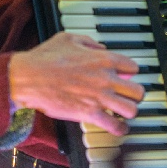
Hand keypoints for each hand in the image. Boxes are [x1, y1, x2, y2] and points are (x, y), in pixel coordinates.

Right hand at [9, 32, 143, 135]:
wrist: (28, 78)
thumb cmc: (45, 58)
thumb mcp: (69, 38)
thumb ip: (90, 42)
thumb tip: (100, 47)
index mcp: (103, 59)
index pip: (133, 67)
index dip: (130, 72)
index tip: (126, 76)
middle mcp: (106, 78)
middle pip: (138, 90)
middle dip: (135, 94)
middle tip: (129, 96)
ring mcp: (99, 97)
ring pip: (132, 109)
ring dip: (130, 111)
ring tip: (124, 112)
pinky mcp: (89, 113)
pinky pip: (114, 125)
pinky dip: (119, 128)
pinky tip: (119, 128)